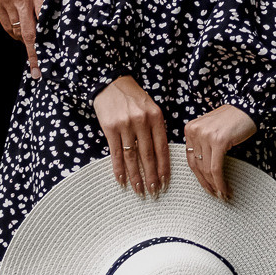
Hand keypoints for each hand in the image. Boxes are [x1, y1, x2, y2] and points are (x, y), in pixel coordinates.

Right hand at [0, 0, 49, 78]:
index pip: (46, 20)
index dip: (52, 38)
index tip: (58, 53)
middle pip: (30, 33)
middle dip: (35, 54)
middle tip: (40, 72)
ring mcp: (6, 1)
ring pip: (17, 30)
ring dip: (26, 44)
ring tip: (35, 56)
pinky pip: (6, 24)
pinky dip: (14, 32)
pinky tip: (22, 36)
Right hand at [94, 77, 170, 195]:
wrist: (111, 82)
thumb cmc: (133, 98)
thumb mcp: (151, 108)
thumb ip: (156, 128)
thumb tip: (160, 156)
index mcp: (156, 117)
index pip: (162, 147)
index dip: (164, 166)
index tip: (166, 181)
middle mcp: (142, 121)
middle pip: (148, 155)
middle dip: (151, 176)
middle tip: (154, 192)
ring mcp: (125, 125)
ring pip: (132, 156)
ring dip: (135, 176)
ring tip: (139, 190)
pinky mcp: (110, 128)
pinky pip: (115, 153)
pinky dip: (118, 169)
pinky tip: (121, 180)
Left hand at [182, 104, 256, 201]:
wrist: (248, 107)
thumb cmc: (232, 119)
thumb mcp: (211, 129)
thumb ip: (202, 144)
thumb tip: (203, 171)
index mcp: (190, 129)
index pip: (191, 159)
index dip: (199, 177)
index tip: (207, 187)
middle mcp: (195, 131)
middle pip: (197, 166)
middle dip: (206, 184)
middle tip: (215, 195)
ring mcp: (206, 136)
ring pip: (206, 169)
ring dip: (215, 185)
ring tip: (223, 194)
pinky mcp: (219, 141)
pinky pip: (216, 168)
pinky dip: (220, 182)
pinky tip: (225, 189)